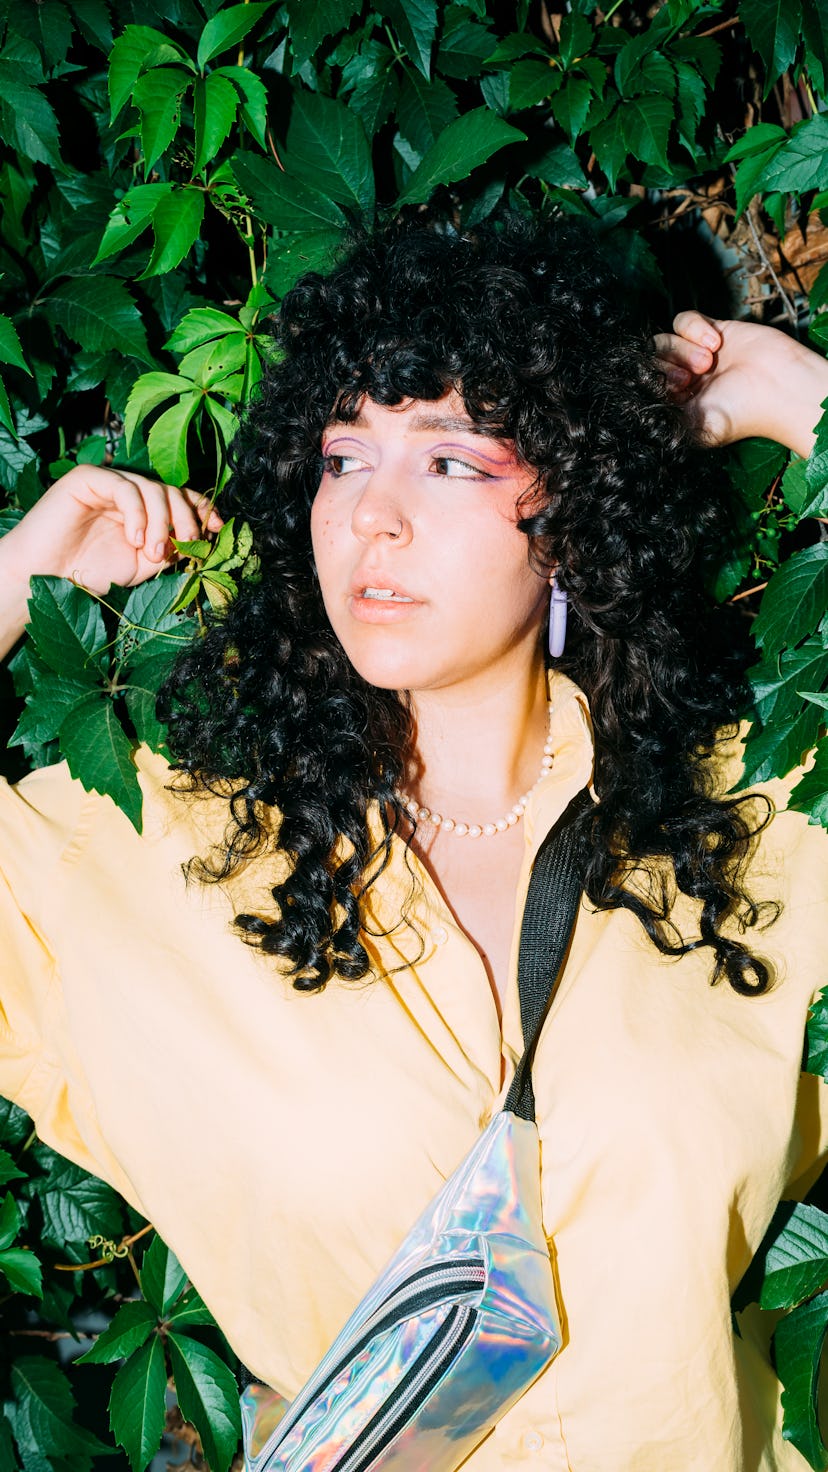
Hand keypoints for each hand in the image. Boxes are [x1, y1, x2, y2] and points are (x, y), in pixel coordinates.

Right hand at [0, 466, 222, 660]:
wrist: (45, 577)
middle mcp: (128, 493)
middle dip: (186, 518)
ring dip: (161, 521)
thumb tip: (202, 536)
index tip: (216, 528)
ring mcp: (108, 482)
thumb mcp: (142, 565)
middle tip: (186, 545)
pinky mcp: (87, 478)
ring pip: (151, 488)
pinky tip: (135, 539)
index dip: (201, 509)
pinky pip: (124, 487)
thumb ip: (171, 549)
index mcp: (143, 510)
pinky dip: (137, 513)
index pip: (180, 498)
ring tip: (152, 552)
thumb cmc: (89, 573)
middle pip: (171, 490)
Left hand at [654, 311, 827, 456]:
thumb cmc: (741, 413)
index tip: (676, 390)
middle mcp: (682, 380)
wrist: (780, 387)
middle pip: (651, 361)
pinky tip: (715, 342)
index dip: (653, 383)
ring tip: (708, 362)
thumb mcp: (692, 426)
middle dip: (668, 366)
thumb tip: (632, 409)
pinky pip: (684, 319)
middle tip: (689, 378)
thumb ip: (660, 416)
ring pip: (665, 339)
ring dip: (683, 349)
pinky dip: (694, 328)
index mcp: (675, 404)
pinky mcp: (710, 330)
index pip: (645, 385)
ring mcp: (694, 354)